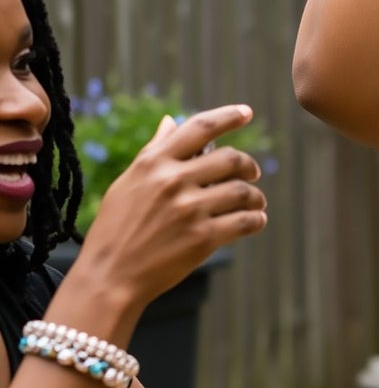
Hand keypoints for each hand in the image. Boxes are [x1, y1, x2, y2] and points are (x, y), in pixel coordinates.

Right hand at [70, 105, 266, 318]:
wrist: (111, 275)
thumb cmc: (117, 228)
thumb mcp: (128, 183)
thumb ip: (154, 152)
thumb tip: (170, 121)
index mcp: (153, 162)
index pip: (199, 127)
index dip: (228, 117)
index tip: (247, 112)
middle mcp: (173, 181)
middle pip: (231, 159)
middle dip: (249, 166)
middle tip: (252, 174)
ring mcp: (189, 209)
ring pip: (243, 191)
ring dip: (256, 197)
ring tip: (255, 203)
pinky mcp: (203, 238)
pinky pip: (246, 221)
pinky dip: (257, 219)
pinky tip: (256, 221)